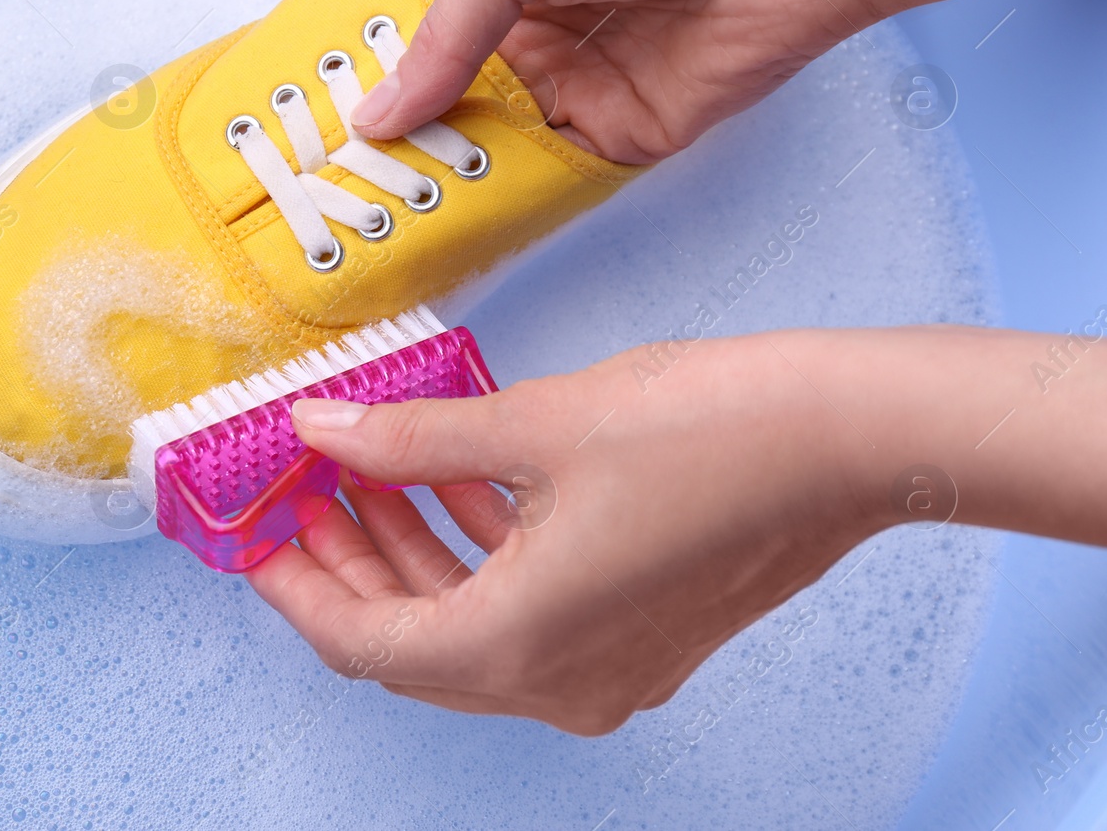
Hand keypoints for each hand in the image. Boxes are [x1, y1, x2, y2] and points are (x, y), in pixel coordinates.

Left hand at [246, 333, 889, 734]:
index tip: (258, 536)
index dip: (298, 588)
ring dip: (409, 558)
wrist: (848, 440)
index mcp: (521, 645)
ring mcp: (604, 669)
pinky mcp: (637, 638)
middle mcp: (559, 681)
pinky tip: (446, 485)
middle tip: (300, 496)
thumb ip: (410, 440)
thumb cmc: (710, 431)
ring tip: (363, 473)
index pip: (364, 645)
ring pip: (467, 630)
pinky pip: (523, 616)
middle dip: (347, 568)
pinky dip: (474, 561)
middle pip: (412, 644)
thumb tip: (321, 428)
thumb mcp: (532, 425)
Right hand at [353, 0, 1106, 164]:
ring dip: (432, 182)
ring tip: (364, 221)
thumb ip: (443, 33)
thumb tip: (382, 112)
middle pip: (431, 98)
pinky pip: (542, 185)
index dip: (349, 68)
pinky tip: (447, 230)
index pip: (398, 23)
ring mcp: (563, 86)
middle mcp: (520, 28)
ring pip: (478, 148)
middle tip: (317, 187)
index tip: (292, 115)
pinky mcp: (612, 139)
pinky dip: (499, 209)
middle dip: (380, 143)